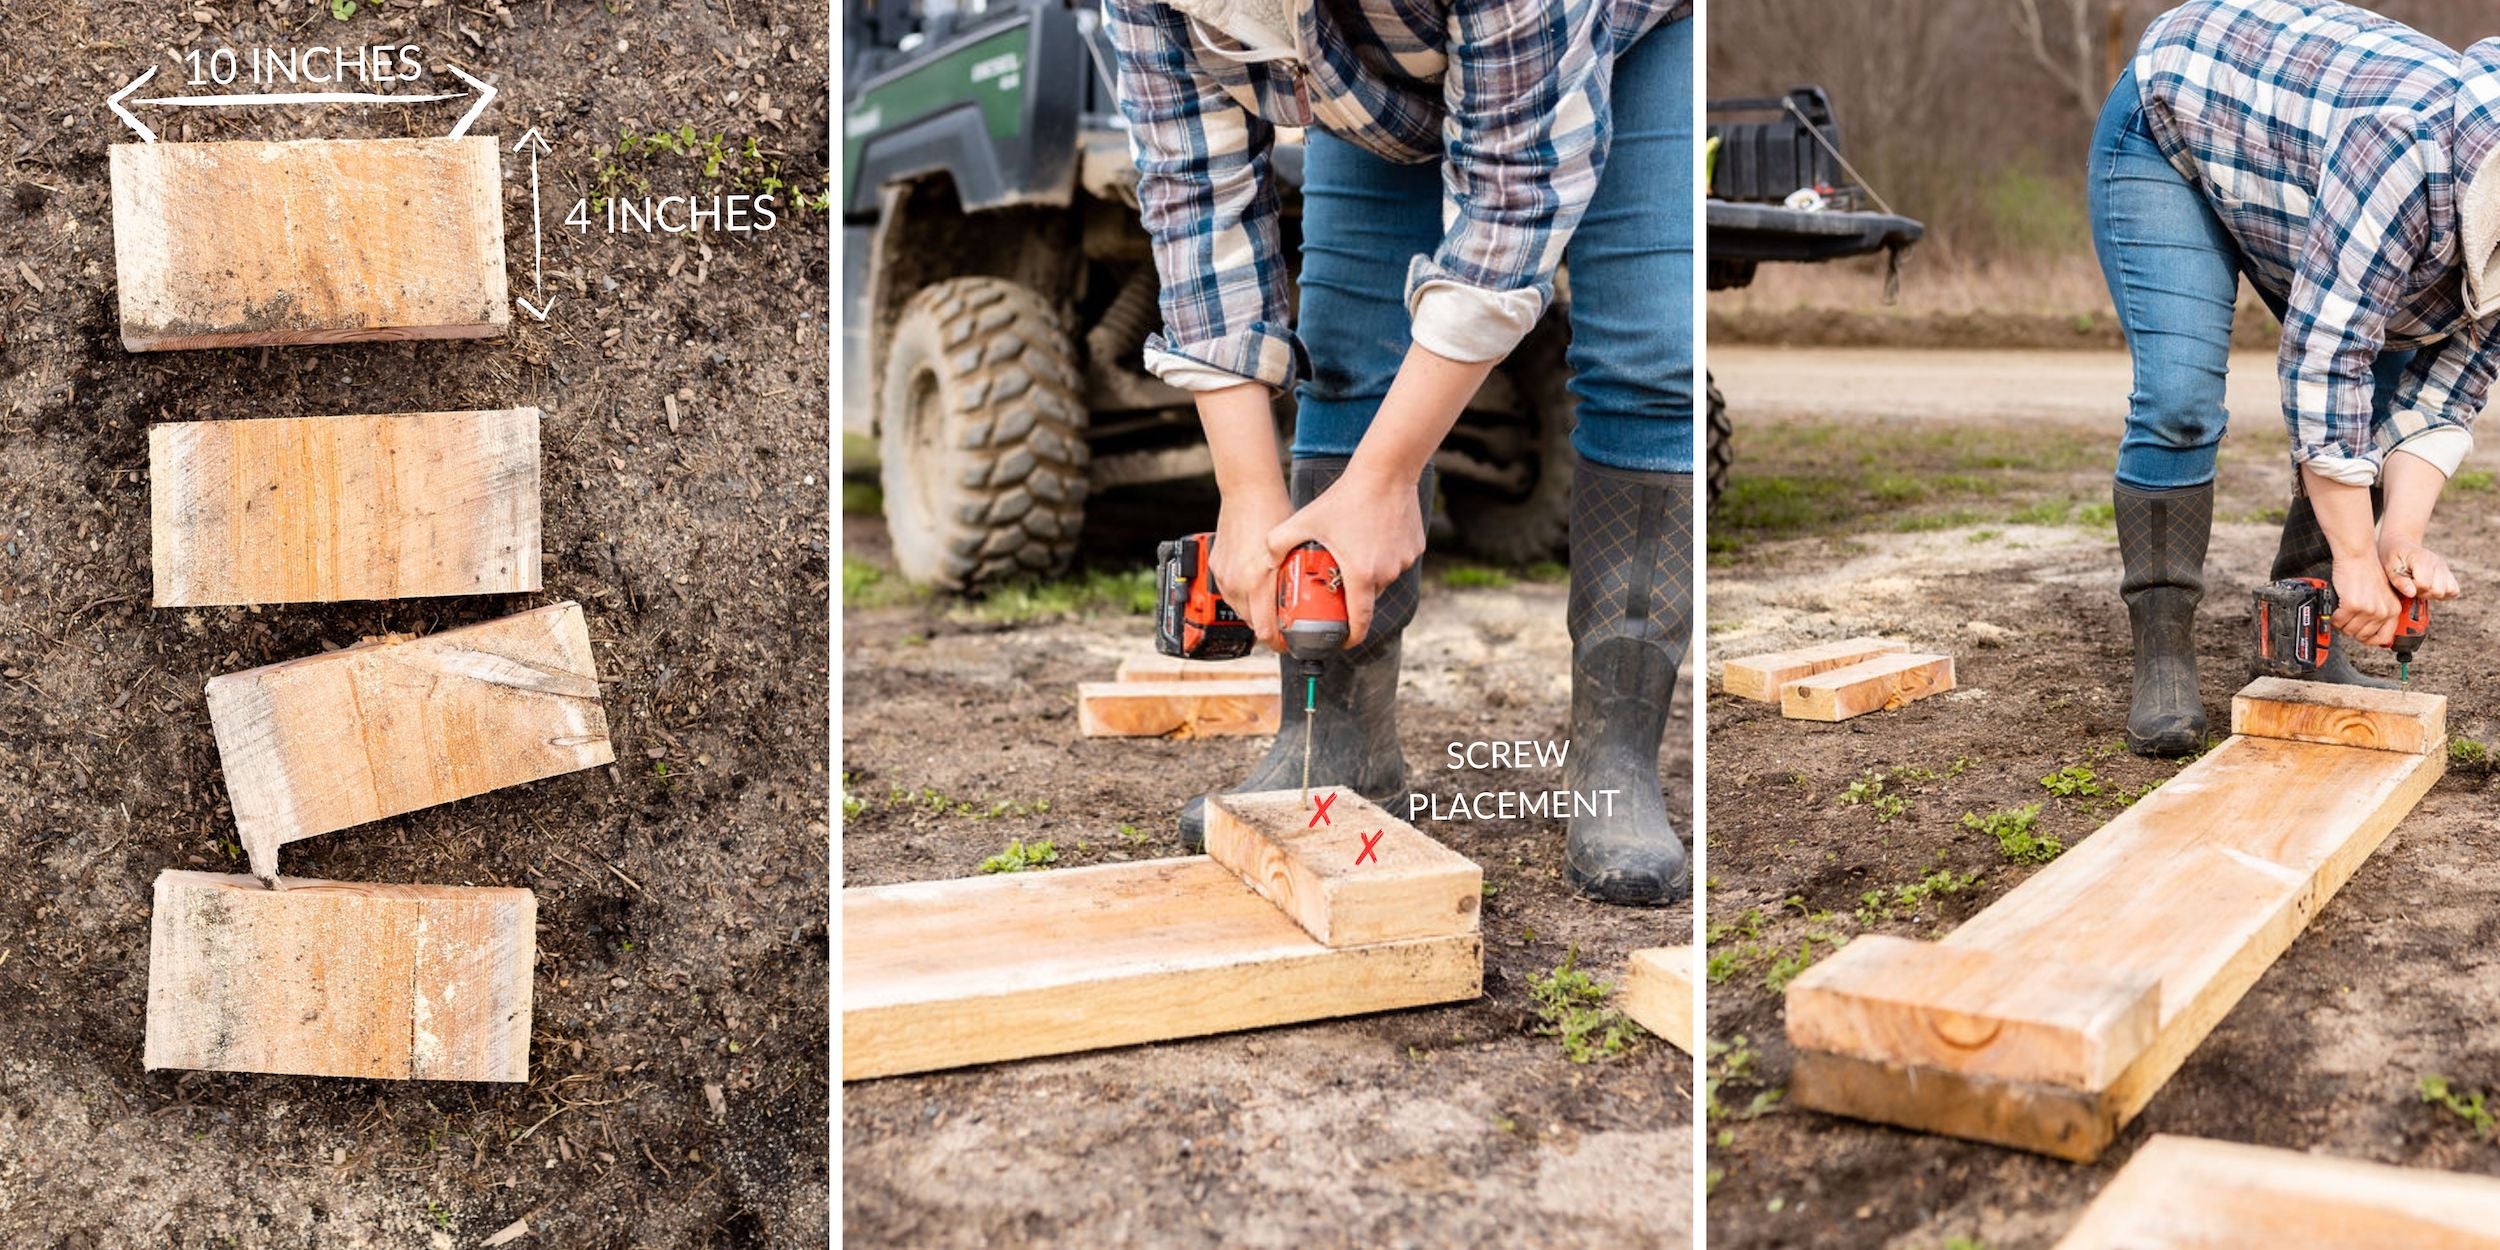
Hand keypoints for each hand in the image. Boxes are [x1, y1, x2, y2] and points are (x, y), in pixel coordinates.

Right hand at [1212, 488, 1293, 649]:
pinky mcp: (1216, 567)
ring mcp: (1224, 576)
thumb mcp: (1293, 551)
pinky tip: (1256, 587)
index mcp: (1258, 582)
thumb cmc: (1273, 513)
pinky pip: (1229, 592)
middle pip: (1252, 623)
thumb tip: (1308, 601)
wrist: (1246, 491)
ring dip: (1255, 611)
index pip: (1265, 630)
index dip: (1279, 643)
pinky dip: (1243, 594)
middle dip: (1269, 627)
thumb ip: (1294, 580)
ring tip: (1272, 607)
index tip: (1289, 644)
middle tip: (1286, 625)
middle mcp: (1237, 583)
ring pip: (1240, 609)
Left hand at [1265, 464, 1423, 647]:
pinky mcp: (1415, 548)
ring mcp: (1404, 561)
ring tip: (1352, 552)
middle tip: (1335, 583)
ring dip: (1367, 574)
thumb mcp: (1305, 519)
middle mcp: (1386, 573)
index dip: (1350, 637)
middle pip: (1367, 597)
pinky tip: (1371, 537)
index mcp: (1360, 574)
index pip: (1359, 621)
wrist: (1387, 471)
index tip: (1341, 641)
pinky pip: (1397, 561)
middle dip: (1351, 596)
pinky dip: (1383, 557)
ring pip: (1382, 578)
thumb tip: (1264, 560)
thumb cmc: (1346, 497)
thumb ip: (1278, 542)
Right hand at [2329, 551, 2401, 646]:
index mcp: (2393, 610)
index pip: (2383, 638)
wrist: (2358, 556)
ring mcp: (2368, 610)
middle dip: (2350, 629)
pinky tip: (2336, 607)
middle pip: (2361, 636)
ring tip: (2341, 612)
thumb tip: (2366, 629)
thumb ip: (2379, 612)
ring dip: (2341, 623)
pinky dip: (2333, 617)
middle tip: (2346, 618)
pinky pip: (2337, 621)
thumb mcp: (2382, 594)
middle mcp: (2383, 612)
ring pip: (2348, 630)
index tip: (2360, 636)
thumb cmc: (2366, 571)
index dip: (2369, 639)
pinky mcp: (2352, 606)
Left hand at [2378, 539, 2458, 600]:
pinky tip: (2430, 589)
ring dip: (2434, 594)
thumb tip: (2411, 594)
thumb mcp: (2390, 566)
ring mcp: (2445, 568)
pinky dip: (2444, 594)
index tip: (2405, 583)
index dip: (2413, 589)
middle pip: (2438, 590)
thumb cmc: (2394, 556)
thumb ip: (2400, 581)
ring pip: (2449, 591)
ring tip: (2421, 587)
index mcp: (2423, 559)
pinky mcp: (2448, 573)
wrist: (2401, 546)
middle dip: (2423, 593)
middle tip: (2412, 586)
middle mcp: (2438, 563)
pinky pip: (2454, 590)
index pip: (2424, 585)